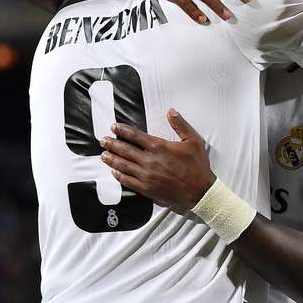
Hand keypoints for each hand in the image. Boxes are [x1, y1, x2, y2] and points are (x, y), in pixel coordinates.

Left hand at [100, 109, 215, 211]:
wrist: (199, 191)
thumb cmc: (197, 166)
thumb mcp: (193, 141)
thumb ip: (180, 125)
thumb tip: (171, 112)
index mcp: (159, 146)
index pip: (136, 136)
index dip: (123, 130)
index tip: (114, 127)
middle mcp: (150, 160)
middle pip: (125, 150)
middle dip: (112, 144)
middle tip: (103, 140)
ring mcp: (146, 175)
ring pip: (124, 165)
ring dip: (112, 159)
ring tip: (103, 155)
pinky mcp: (146, 188)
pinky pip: (128, 181)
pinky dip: (119, 176)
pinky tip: (113, 172)